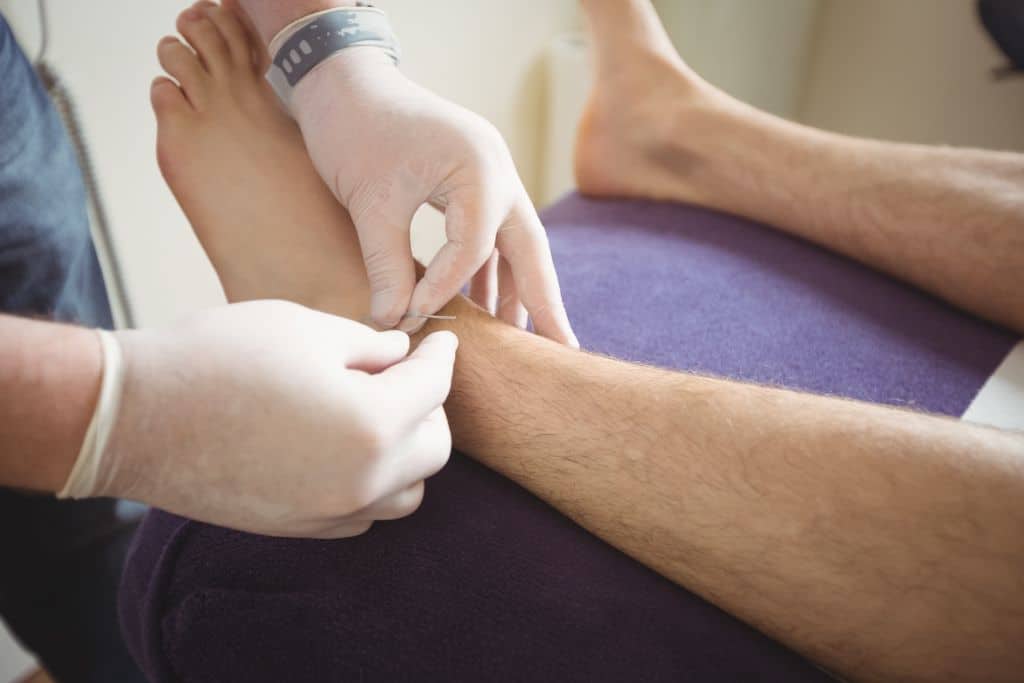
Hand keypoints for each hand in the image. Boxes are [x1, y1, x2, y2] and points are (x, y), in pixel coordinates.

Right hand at [97, 300, 456, 537]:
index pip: (435, 389)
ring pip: (407, 492)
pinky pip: (365, 513)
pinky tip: (347, 450)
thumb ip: (370, 347)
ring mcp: (331, 512)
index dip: (442, 358)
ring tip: (380, 415)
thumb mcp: (305, 328)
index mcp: (372, 424)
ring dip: (407, 453)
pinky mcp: (301, 529)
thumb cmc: (218, 357)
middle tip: (407, 376)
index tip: (441, 343)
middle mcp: (362, 481)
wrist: (136, 416)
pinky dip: (372, 484)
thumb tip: (401, 357)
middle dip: (430, 407)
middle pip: (434, 448)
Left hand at [291, 49, 577, 346]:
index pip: (475, 248)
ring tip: (519, 341)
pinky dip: (489, 269)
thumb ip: (388, 265)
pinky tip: (484, 305)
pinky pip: (492, 235)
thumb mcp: (369, 201)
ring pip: (516, 244)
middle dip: (544, 301)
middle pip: (531, 248)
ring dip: (517, 289)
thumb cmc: (354, 130)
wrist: (342, 81)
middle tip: (561, 349)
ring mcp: (491, 175)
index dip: (446, 289)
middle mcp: (498, 170)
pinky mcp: (474, 182)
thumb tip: (396, 323)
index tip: (412, 318)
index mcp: (479, 167)